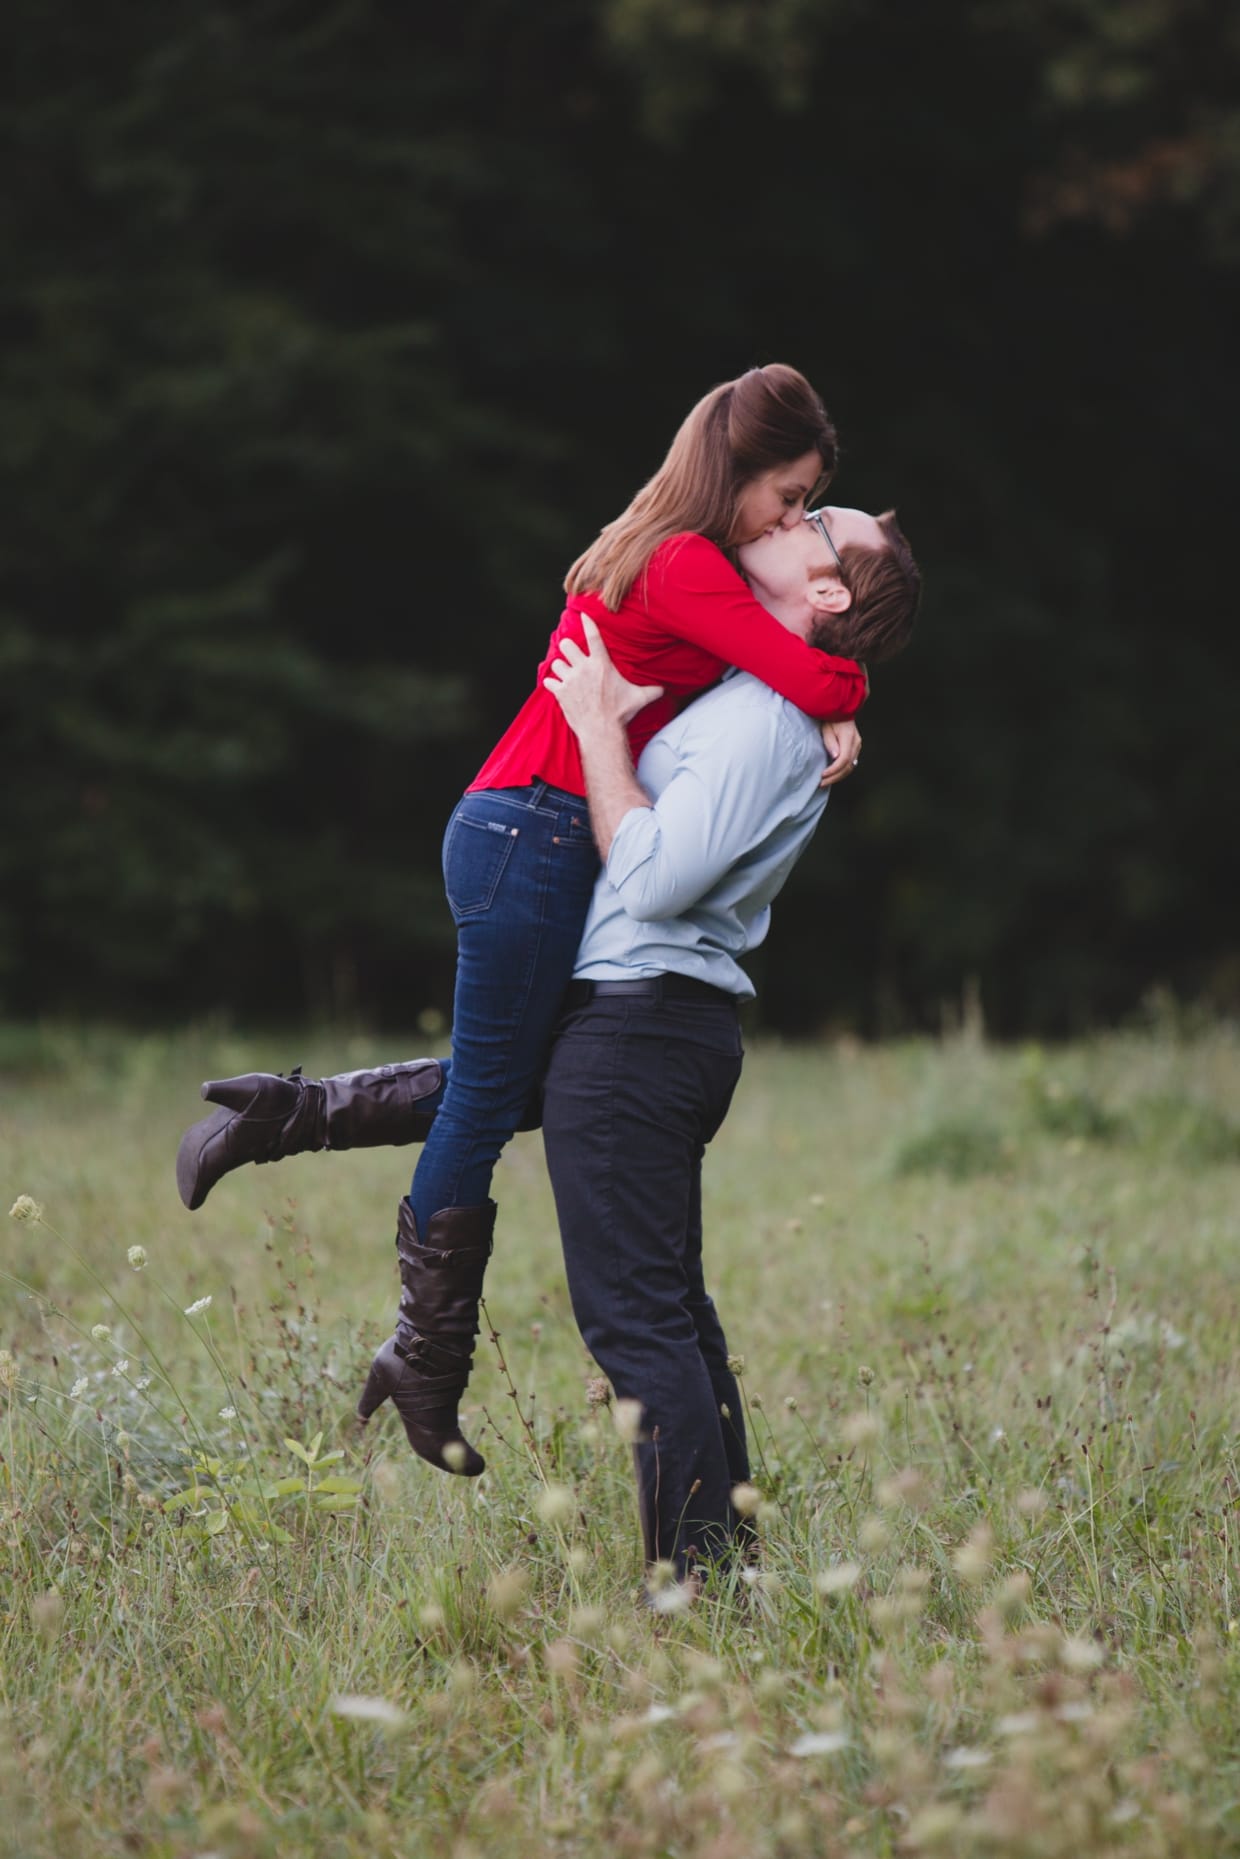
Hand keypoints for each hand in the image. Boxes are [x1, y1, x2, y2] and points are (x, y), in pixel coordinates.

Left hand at [543, 615, 663, 737]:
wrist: (602, 730)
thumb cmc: (620, 712)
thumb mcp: (639, 698)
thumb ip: (652, 690)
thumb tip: (665, 689)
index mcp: (601, 664)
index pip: (593, 637)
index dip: (587, 623)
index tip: (582, 615)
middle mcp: (583, 668)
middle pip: (566, 645)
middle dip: (568, 648)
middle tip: (571, 654)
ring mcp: (570, 680)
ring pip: (556, 663)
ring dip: (560, 667)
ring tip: (565, 672)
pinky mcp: (560, 693)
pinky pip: (549, 681)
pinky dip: (551, 683)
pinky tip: (555, 686)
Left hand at [819, 717, 861, 788]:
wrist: (841, 711)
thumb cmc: (831, 718)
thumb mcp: (826, 728)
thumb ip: (830, 742)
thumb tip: (835, 757)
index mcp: (849, 737)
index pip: (844, 759)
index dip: (834, 770)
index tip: (822, 775)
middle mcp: (856, 743)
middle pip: (849, 766)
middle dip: (835, 777)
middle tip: (821, 783)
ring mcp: (857, 746)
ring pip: (851, 767)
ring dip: (838, 776)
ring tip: (826, 782)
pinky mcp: (855, 748)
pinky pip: (850, 763)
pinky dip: (841, 771)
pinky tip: (832, 775)